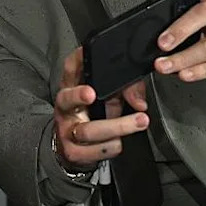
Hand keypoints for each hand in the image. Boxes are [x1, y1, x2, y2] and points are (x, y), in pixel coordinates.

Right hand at [53, 48, 148, 169]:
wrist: (72, 146)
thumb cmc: (91, 115)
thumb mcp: (107, 97)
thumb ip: (126, 91)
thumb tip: (140, 103)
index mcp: (71, 88)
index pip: (70, 69)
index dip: (77, 60)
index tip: (86, 54)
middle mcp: (64, 108)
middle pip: (67, 99)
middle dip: (78, 96)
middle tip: (91, 94)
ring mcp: (66, 130)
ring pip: (88, 130)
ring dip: (117, 126)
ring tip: (139, 121)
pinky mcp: (73, 151)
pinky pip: (94, 150)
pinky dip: (112, 146)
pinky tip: (119, 141)